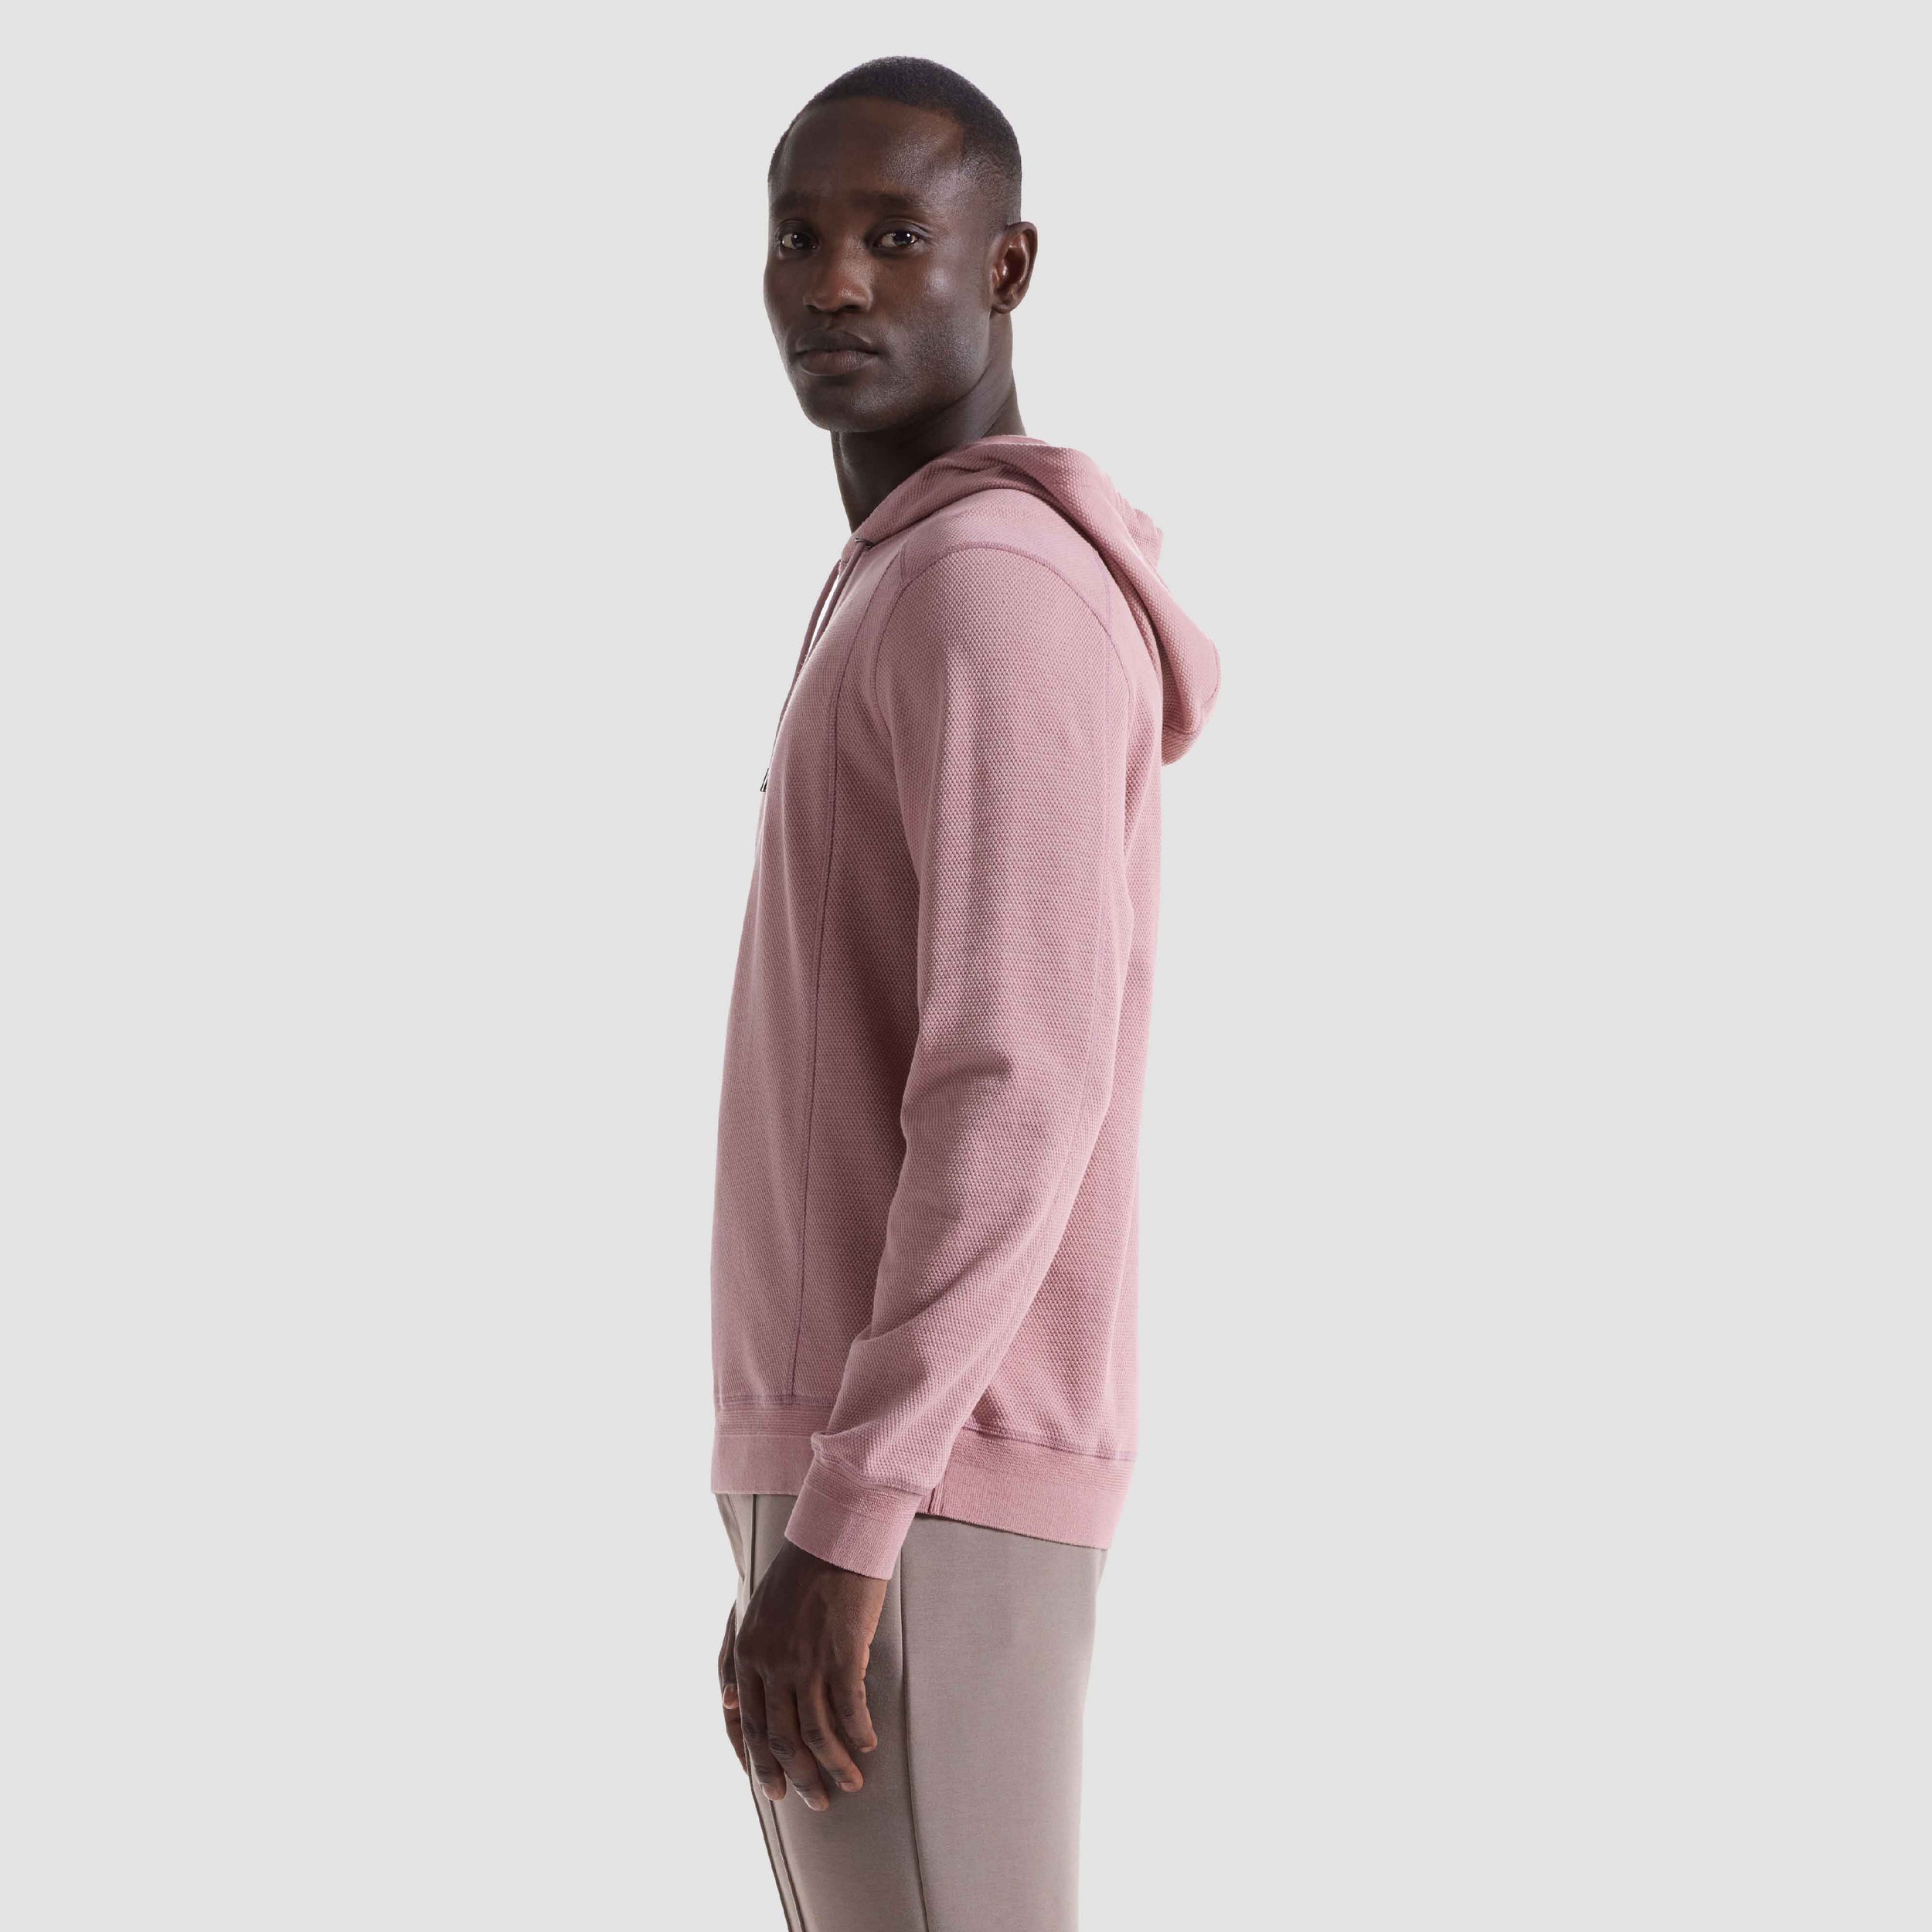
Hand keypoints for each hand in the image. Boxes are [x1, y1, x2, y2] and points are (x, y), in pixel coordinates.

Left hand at [725, 1536, 886, 1808]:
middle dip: (798, 1778)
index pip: (746, 1726)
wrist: (833, 1536)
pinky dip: (858, 1733)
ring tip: (850, 1783)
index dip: (757, 1765)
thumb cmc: (797, 1573)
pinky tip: (868, 1744)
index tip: (772, 1792)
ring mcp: (806, 1661)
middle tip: (816, 1802)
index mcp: (746, 1654)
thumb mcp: (756, 1613)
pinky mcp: (841, 1654)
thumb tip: (730, 1703)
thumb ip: (741, 1658)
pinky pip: (849, 1710)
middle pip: (780, 1740)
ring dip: (833, 1766)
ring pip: (815, 1734)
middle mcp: (771, 1664)